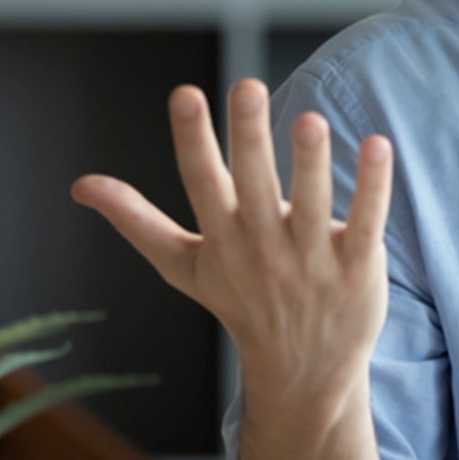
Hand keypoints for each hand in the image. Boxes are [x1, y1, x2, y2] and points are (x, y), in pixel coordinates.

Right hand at [70, 80, 393, 398]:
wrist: (304, 373)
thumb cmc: (241, 303)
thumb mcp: (183, 267)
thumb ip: (137, 221)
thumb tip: (80, 185)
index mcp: (221, 238)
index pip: (202, 182)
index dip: (192, 139)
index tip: (185, 93)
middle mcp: (263, 247)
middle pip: (253, 185)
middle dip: (248, 137)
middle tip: (247, 87)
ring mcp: (311, 260)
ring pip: (310, 203)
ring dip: (310, 162)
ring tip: (310, 119)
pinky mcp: (357, 267)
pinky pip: (365, 222)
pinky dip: (372, 186)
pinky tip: (378, 145)